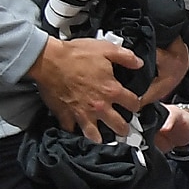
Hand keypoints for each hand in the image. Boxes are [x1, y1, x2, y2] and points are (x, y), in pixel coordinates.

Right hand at [30, 35, 145, 139]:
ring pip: (95, 135)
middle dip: (123, 129)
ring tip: (102, 139)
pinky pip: (70, 129)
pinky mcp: (64, 115)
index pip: (133, 103)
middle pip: (118, 125)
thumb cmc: (76, 54)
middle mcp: (99, 106)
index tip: (134, 105)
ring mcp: (81, 113)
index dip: (136, 104)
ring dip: (100, 138)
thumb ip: (126, 57)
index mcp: (112, 90)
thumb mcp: (107, 49)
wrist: (48, 60)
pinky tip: (76, 131)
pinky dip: (73, 131)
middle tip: (123, 130)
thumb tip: (140, 64)